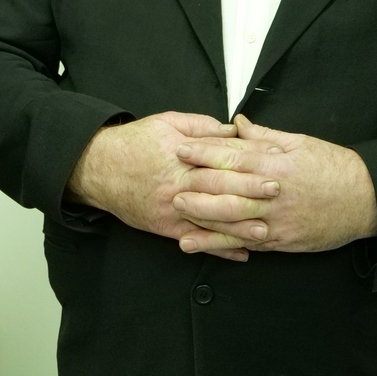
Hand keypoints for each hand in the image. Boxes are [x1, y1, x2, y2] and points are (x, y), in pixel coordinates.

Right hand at [66, 112, 257, 259]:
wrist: (99, 167)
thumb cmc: (134, 143)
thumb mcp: (167, 122)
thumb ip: (201, 126)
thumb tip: (232, 130)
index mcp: (182, 157)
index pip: (222, 159)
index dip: (249, 161)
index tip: (272, 162)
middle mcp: (179, 185)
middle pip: (221, 190)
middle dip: (251, 192)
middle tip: (278, 194)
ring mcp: (172, 209)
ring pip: (211, 220)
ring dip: (240, 227)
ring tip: (266, 231)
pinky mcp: (165, 227)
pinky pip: (196, 240)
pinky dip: (218, 249)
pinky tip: (239, 253)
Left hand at [172, 114, 376, 253]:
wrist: (367, 199)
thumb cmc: (335, 168)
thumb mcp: (300, 143)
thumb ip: (265, 135)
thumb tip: (237, 123)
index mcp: (277, 164)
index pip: (234, 156)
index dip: (205, 153)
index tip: (182, 149)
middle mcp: (274, 193)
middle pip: (228, 188)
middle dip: (196, 186)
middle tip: (170, 183)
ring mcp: (276, 219)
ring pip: (233, 219)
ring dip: (202, 217)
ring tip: (177, 213)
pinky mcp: (281, 240)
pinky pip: (245, 243)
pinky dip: (221, 245)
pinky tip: (200, 243)